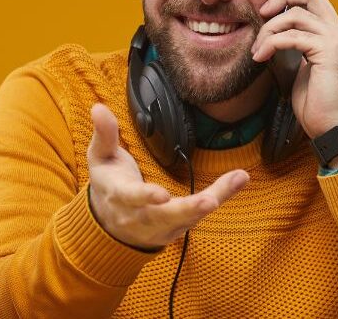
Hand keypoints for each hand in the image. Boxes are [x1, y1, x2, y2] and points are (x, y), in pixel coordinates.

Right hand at [86, 103, 248, 249]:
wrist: (108, 224)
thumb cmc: (107, 184)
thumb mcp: (99, 158)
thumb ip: (104, 134)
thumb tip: (98, 107)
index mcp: (120, 197)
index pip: (132, 198)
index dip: (146, 197)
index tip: (162, 194)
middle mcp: (141, 217)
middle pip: (166, 216)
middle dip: (188, 210)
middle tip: (209, 201)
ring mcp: (160, 227)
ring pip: (189, 216)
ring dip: (215, 198)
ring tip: (237, 180)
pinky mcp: (176, 229)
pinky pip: (200, 214)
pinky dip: (221, 196)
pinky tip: (239, 179)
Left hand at [251, 0, 337, 138]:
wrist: (331, 126)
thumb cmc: (314, 101)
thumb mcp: (297, 67)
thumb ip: (290, 46)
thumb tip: (270, 34)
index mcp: (332, 33)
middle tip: (262, 11)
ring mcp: (336, 40)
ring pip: (295, 15)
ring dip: (268, 30)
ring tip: (257, 50)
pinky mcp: (328, 52)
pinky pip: (293, 36)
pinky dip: (272, 44)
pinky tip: (261, 58)